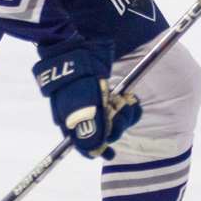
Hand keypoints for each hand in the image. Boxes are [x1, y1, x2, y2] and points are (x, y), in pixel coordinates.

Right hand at [33, 37, 141, 158]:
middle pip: (104, 133)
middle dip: (115, 125)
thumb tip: (93, 151)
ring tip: (123, 99)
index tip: (111, 153)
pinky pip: (123, 107)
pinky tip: (128, 96)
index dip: (98, 150)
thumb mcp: (82, 104)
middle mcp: (84, 115)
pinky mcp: (108, 93)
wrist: (78, 46)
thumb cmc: (76, 76)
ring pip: (116, 120)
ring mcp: (96, 104)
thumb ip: (88, 129)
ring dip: (124, 114)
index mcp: (72, 122)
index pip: (85, 146)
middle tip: (117, 109)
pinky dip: (128, 105)